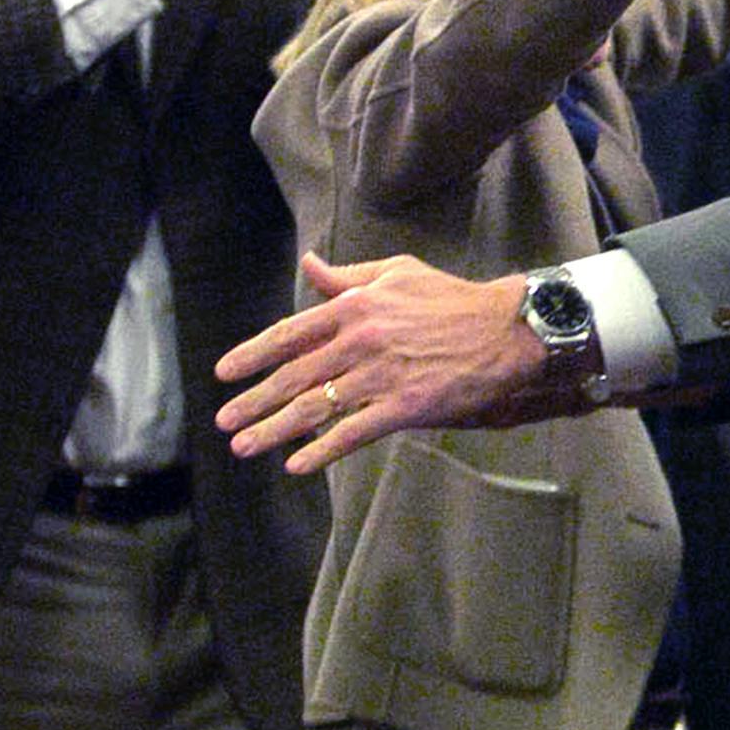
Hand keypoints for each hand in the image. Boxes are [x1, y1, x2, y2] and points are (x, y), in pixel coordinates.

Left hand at [215, 253, 562, 472]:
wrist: (504, 330)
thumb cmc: (451, 299)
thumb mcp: (397, 273)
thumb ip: (348, 276)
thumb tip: (309, 265)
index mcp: (355, 306)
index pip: (289, 333)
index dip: (252, 355)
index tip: (225, 373)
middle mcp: (359, 340)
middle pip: (292, 376)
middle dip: (252, 401)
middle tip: (225, 421)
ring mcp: (379, 376)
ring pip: (313, 408)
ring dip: (273, 430)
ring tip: (244, 446)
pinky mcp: (402, 406)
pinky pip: (352, 433)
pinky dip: (321, 450)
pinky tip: (297, 464)